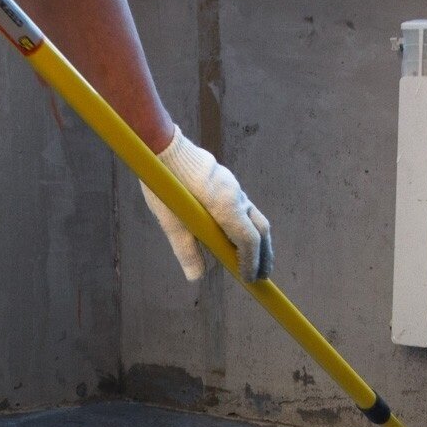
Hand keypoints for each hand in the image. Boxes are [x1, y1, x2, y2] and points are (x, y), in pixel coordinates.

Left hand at [140, 127, 272, 283]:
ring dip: (257, 241)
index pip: (249, 241)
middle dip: (264, 255)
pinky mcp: (227, 183)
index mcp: (226, 206)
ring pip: (255, 218)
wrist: (163, 146)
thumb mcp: (172, 222)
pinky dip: (247, 227)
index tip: (248, 280)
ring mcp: (234, 187)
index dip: (251, 263)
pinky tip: (237, 237)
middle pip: (261, 230)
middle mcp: (236, 196)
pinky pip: (244, 208)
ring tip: (254, 261)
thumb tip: (195, 277)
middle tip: (262, 276)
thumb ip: (185, 250)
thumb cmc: (165, 185)